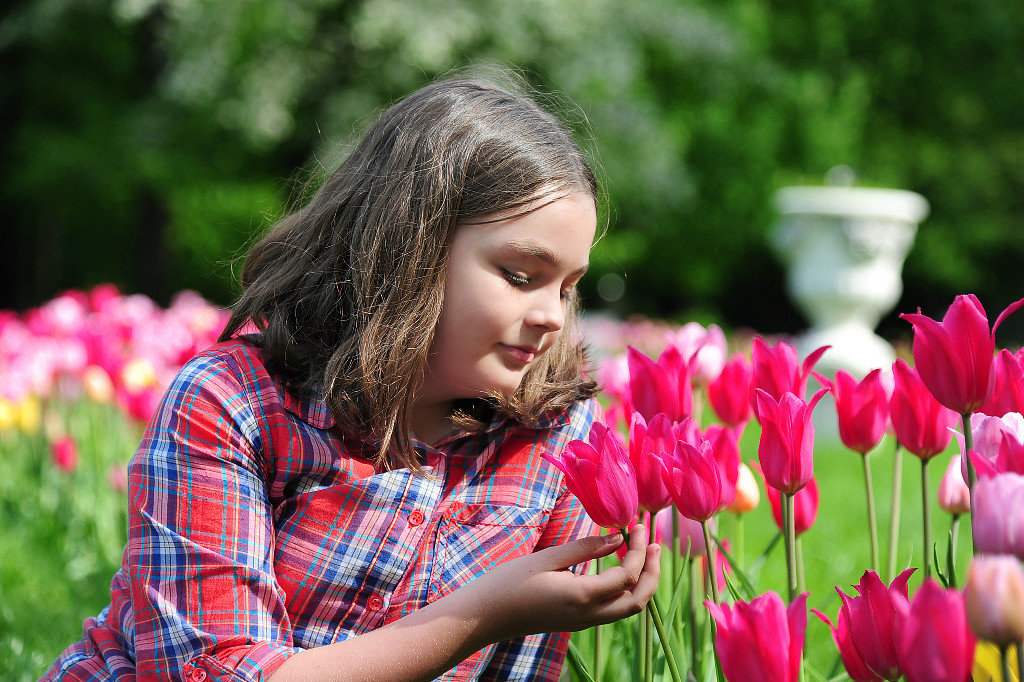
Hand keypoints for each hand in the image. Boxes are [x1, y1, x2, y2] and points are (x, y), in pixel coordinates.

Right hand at [459, 523, 660, 644]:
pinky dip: (624, 589)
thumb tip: (618, 538)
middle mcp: (588, 615)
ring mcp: (583, 623)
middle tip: (655, 543)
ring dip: (641, 582)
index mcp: (582, 597)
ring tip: (644, 553)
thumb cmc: (508, 582)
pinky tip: (618, 566)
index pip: (627, 575)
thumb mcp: (547, 558)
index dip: (639, 549)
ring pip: (627, 608)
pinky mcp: (576, 622)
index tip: (638, 524)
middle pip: (638, 601)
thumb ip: (585, 548)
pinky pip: (612, 609)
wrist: (483, 617)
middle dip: (652, 572)